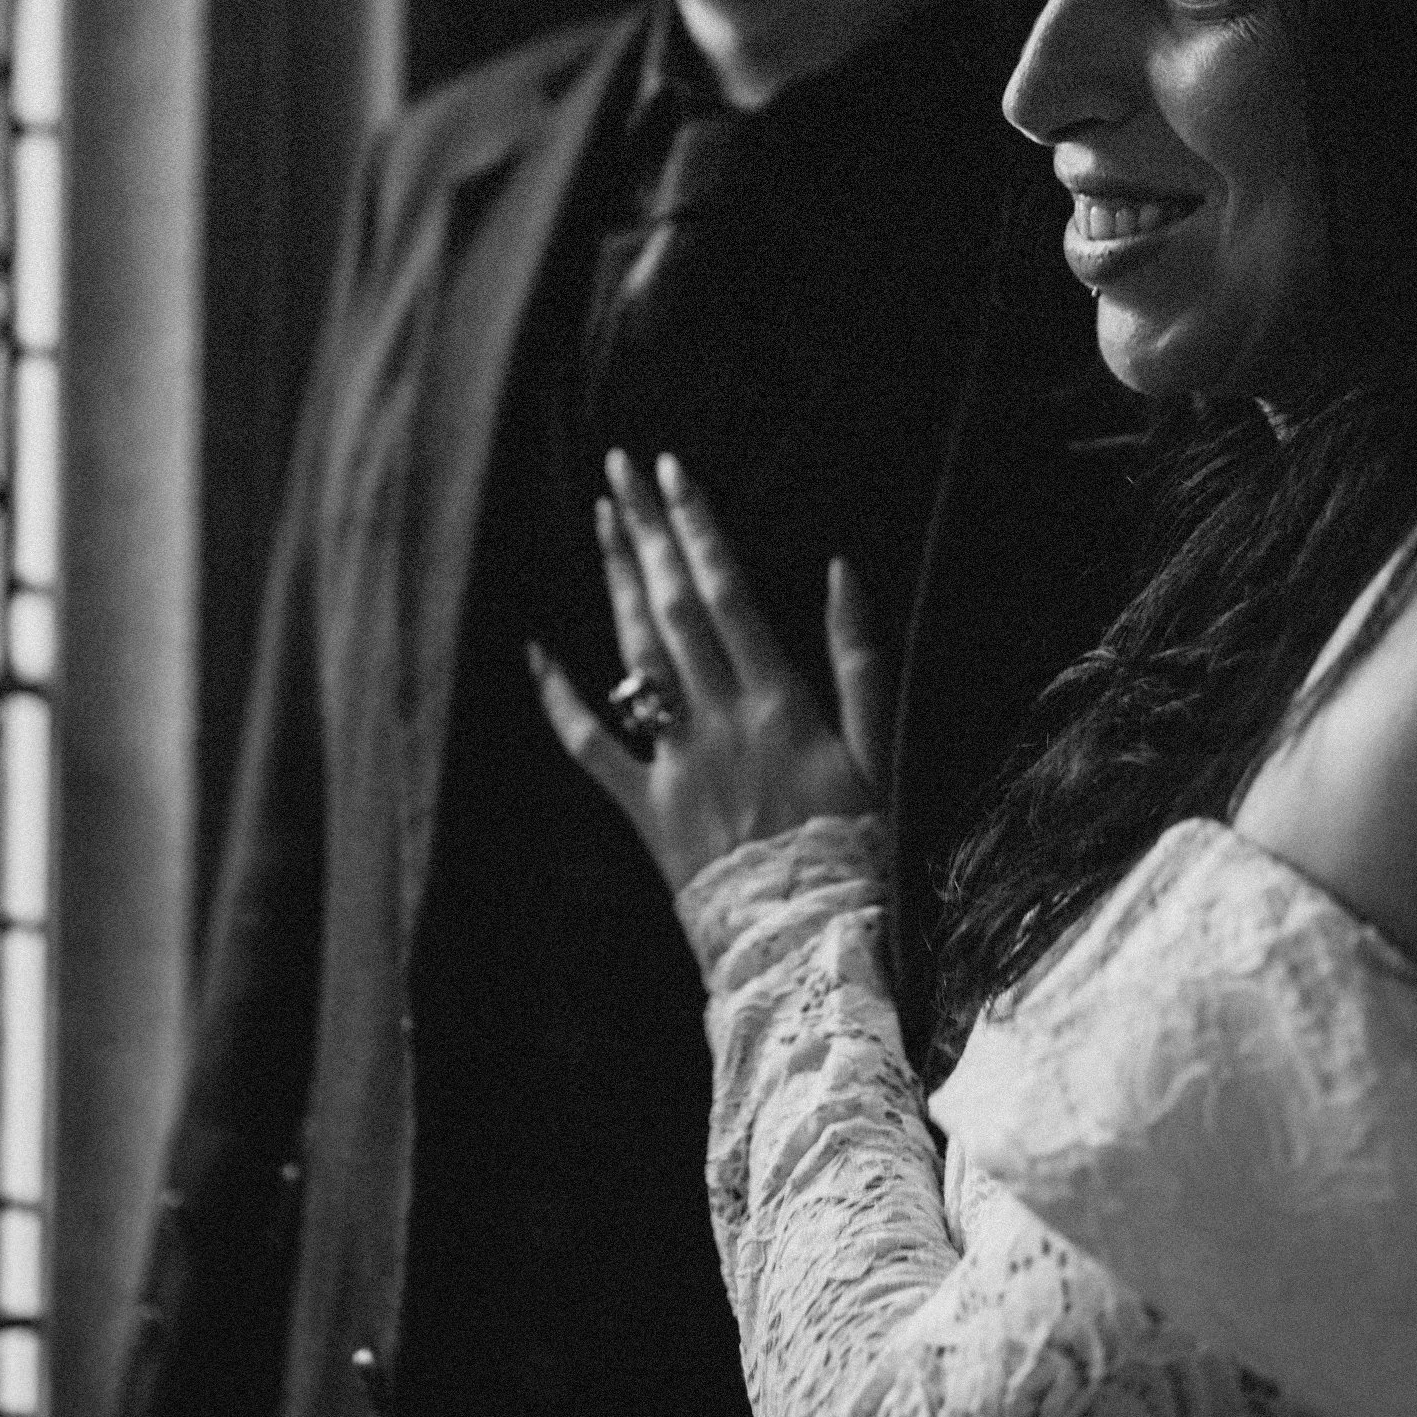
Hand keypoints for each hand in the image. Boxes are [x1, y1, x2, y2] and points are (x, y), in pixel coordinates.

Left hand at [529, 449, 891, 891]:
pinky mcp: (646, 810)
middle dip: (645, 532)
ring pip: (636, 658)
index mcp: (779, 703)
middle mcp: (718, 722)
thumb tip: (841, 569)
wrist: (811, 948)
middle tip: (619, 468)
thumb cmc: (861, 850)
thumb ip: (860, 660)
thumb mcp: (881, 751)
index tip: (672, 470)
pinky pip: (592, 748)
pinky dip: (560, 700)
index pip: (727, 592)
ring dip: (617, 583)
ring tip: (602, 520)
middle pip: (673, 607)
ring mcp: (676, 765)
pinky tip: (535, 651)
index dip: (696, 526)